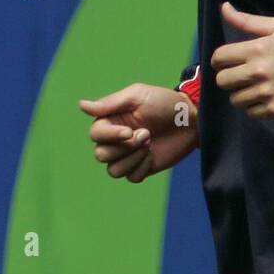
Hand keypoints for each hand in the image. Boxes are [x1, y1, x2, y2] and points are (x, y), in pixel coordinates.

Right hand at [78, 82, 198, 182]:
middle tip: (147, 134)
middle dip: (124, 148)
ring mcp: (128, 155)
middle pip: (101, 155)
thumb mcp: (138, 96)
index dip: (110, 136)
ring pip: (113, 170)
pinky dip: (142, 167)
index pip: (95, 135)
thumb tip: (81, 105)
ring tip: (150, 143)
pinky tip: (153, 155)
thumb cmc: (165, 103)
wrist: (192, 120)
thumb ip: (110, 103)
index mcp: (111, 121)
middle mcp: (116, 140)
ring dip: (133, 158)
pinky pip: (131, 177)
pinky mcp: (141, 168)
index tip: (130, 131)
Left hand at [211, 1, 273, 119]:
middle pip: (222, 81)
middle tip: (241, 77)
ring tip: (255, 88)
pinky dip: (254, 107)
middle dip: (228, 78)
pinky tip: (265, 98)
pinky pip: (250, 112)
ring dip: (241, 94)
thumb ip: (248, 20)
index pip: (219, 58)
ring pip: (235, 99)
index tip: (226, 63)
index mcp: (256, 49)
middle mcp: (257, 72)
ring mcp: (266, 93)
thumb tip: (224, 7)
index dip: (218, 61)